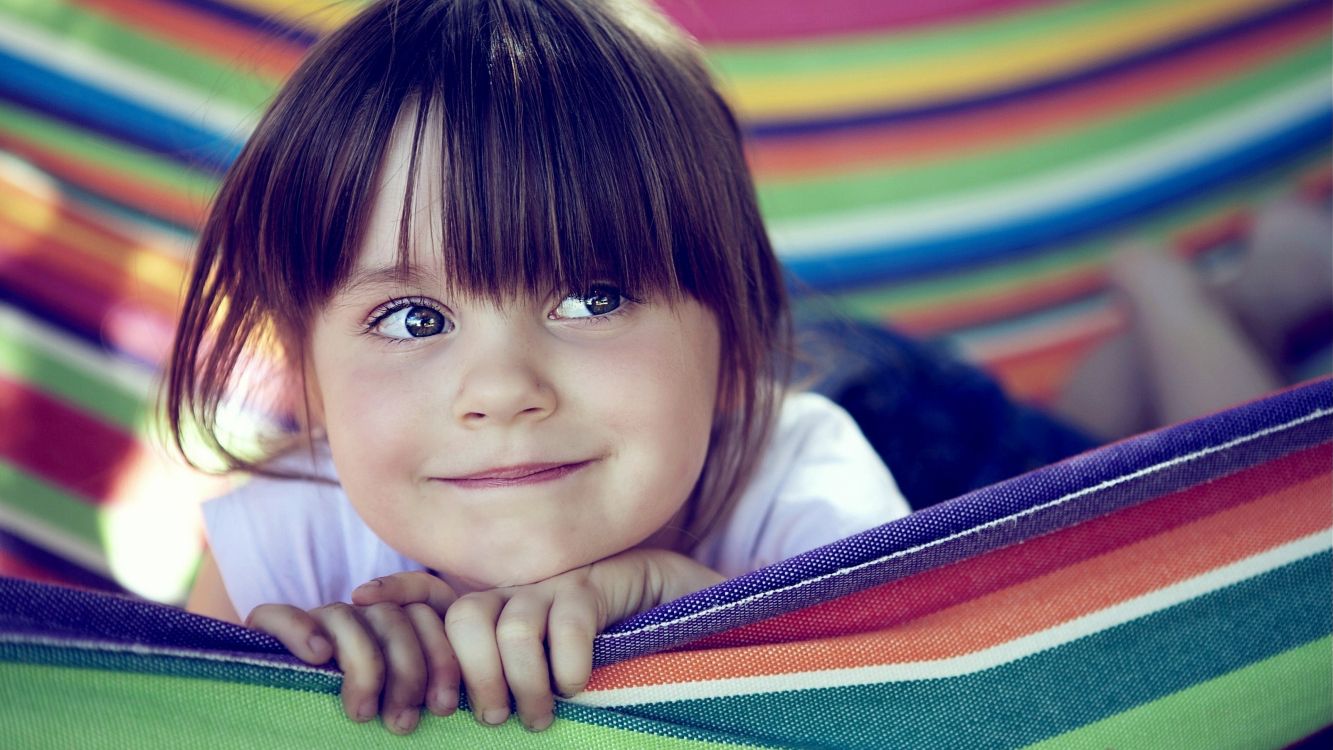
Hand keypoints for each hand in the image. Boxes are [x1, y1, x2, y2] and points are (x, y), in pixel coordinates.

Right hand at [245, 571, 459, 734]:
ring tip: (361, 712)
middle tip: (402, 723)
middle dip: (407, 671)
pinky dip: (300, 629)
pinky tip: (318, 656)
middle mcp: (357, 619)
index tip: (441, 706)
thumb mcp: (394, 715)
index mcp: (394, 632)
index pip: (426, 616)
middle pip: (393, 617)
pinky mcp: (266, 631)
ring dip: (362, 664)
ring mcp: (315, 623)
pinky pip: (279, 614)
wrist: (285, 738)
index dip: (441, 657)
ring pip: (346, 616)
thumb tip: (457, 710)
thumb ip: (419, 702)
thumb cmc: (350, 738)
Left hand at [441, 549, 722, 731]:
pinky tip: (578, 685)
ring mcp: (563, 585)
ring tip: (541, 717)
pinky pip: (570, 619)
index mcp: (504, 616)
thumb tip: (481, 727)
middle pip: (466, 619)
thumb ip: (521, 692)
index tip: (441, 710)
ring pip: (513, 624)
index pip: (446, 621)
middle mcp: (526, 594)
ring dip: (523, 681)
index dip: (437, 662)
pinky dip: (568, 662)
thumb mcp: (556, 681)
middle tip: (497, 718)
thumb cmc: (616, 659)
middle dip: (475, 675)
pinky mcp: (603, 583)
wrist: (688, 609)